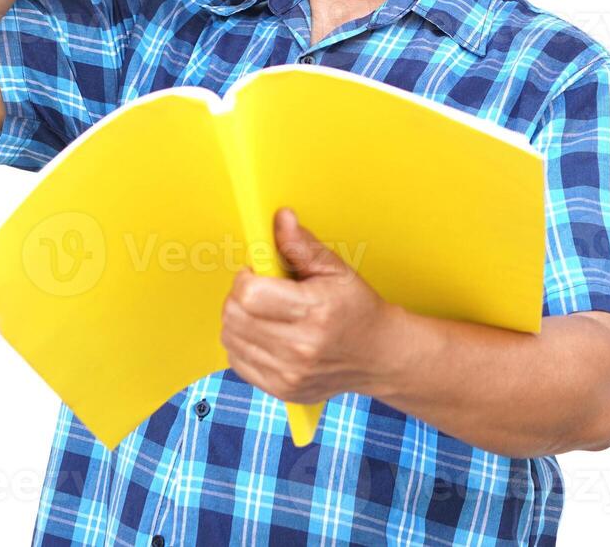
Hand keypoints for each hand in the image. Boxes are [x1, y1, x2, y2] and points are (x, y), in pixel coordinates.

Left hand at [220, 207, 405, 404]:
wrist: (379, 356)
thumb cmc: (357, 308)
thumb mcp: (336, 270)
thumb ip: (303, 245)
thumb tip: (280, 219)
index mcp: (315, 312)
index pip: (250, 294)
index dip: (246, 278)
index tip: (256, 272)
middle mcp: (300, 348)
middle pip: (234, 316)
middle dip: (237, 296)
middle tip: (257, 290)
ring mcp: (289, 374)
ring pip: (230, 338)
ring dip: (237, 320)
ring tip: (262, 312)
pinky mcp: (281, 390)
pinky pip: (237, 361)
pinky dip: (242, 344)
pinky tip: (263, 333)